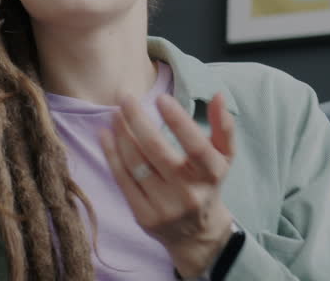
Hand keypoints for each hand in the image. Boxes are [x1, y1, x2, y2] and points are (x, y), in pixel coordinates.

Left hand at [99, 91, 236, 276]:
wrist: (196, 233)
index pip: (195, 146)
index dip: (178, 121)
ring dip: (121, 135)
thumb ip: (223, 127)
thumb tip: (218, 95)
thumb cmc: (208, 183)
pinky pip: (123, 180)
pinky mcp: (144, 216)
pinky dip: (112, 155)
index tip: (161, 98)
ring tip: (115, 114)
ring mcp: (165, 207)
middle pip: (157, 151)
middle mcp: (189, 193)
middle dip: (138, 121)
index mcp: (211, 174)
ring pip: (136, 164)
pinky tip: (106, 135)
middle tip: (126, 98)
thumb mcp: (224, 157)